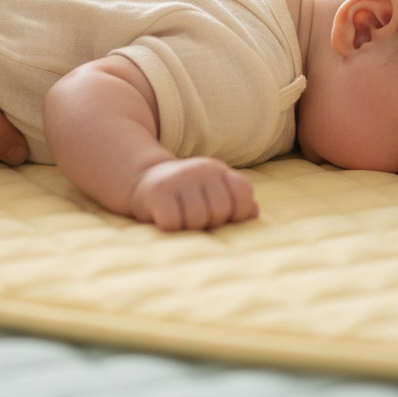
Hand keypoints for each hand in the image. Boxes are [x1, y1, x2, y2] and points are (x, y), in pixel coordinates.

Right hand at [129, 157, 258, 230]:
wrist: (142, 180)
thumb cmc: (185, 195)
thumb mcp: (212, 194)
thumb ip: (236, 204)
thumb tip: (254, 213)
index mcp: (217, 170)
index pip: (242, 193)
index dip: (236, 212)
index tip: (219, 215)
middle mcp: (200, 169)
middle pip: (220, 211)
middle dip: (208, 222)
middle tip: (193, 216)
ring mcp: (179, 178)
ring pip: (196, 220)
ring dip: (187, 227)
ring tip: (179, 217)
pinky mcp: (158, 191)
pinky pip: (173, 223)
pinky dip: (169, 227)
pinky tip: (163, 217)